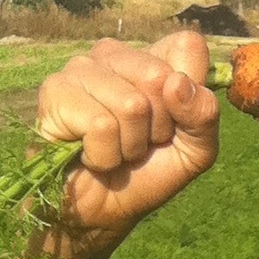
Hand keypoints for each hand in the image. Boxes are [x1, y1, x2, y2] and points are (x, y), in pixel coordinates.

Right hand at [33, 31, 221, 257]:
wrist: (104, 211)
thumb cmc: (149, 173)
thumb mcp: (196, 150)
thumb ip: (204, 116)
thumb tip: (176, 83)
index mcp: (151, 57)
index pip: (187, 47)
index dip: (189, 96)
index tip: (173, 123)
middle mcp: (114, 54)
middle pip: (159, 76)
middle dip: (157, 126)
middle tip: (139, 142)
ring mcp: (80, 68)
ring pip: (130, 104)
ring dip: (129, 144)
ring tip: (115, 149)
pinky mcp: (54, 91)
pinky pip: (100, 125)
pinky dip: (104, 154)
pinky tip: (91, 155)